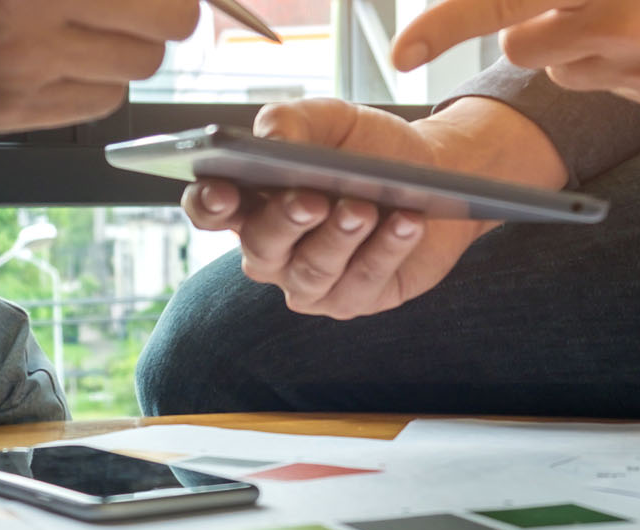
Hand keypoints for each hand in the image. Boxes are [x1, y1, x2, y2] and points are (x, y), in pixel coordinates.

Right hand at [0, 0, 198, 133]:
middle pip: (160, 36)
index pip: (167, 3)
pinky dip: (89, 80)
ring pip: (132, 72)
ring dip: (120, 47)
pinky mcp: (4, 112)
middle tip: (121, 2)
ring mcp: (20, 74)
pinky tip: (54, 54)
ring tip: (77, 23)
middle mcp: (32, 24)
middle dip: (152, 15)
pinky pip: (94, 104)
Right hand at [182, 99, 505, 319]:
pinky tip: (405, 221)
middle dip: (285, 222)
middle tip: (311, 199)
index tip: (224, 189)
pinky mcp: (354, 299)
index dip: (208, 204)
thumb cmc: (365, 148)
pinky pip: (364, 282)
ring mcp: (310, 281)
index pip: (209, 211)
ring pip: (312, 272)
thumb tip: (271, 139)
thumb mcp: (329, 119)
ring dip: (340, 238)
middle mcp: (272, 250)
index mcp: (250, 203)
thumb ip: (292, 120)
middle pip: (261, 246)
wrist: (430, 170)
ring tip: (365, 207)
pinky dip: (386, 249)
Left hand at [391, 0, 639, 108]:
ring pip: (561, 68)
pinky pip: (604, 84)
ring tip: (627, 21)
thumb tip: (514, 25)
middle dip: (486, 33)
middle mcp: (616, 11)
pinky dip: (613, 67)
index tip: (404, 50)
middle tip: (429, 43)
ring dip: (572, 50)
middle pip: (523, 40)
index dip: (449, 22)